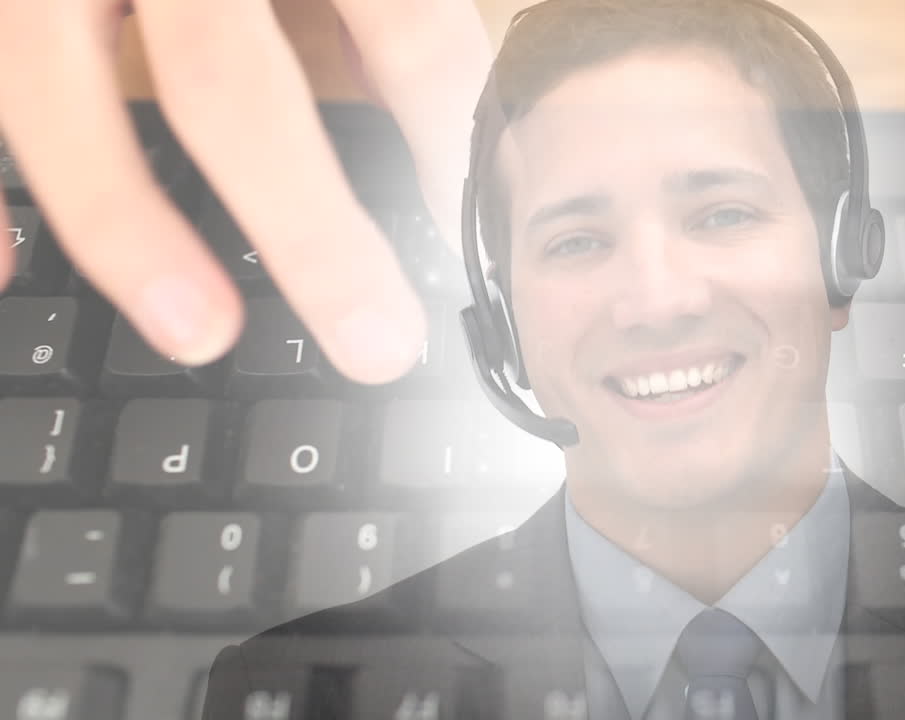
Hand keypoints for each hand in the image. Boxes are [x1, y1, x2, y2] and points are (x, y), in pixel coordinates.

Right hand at [0, 0, 492, 383]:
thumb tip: (453, 97)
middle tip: (382, 346)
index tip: (482, 232)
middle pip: (228, 81)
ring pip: (48, 88)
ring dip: (124, 224)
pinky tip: (1, 268)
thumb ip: (370, 4)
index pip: (395, 21)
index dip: (444, 130)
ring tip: (204, 334)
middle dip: (310, 225)